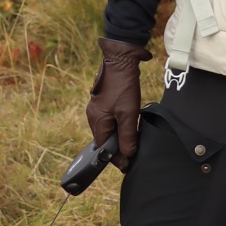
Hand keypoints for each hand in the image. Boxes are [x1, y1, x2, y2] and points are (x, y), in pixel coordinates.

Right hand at [87, 39, 148, 163]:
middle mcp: (93, 116)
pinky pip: (108, 121)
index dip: (116, 158)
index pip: (104, 148)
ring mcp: (96, 109)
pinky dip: (117, 127)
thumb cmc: (123, 85)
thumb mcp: (129, 113)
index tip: (128, 165)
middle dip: (117, 149)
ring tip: (132, 143)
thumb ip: (127, 135)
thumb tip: (127, 155)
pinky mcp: (102, 103)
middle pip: (104, 140)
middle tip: (132, 155)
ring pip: (107, 131)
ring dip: (118, 138)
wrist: (120, 60)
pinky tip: (128, 127)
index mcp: (97, 121)